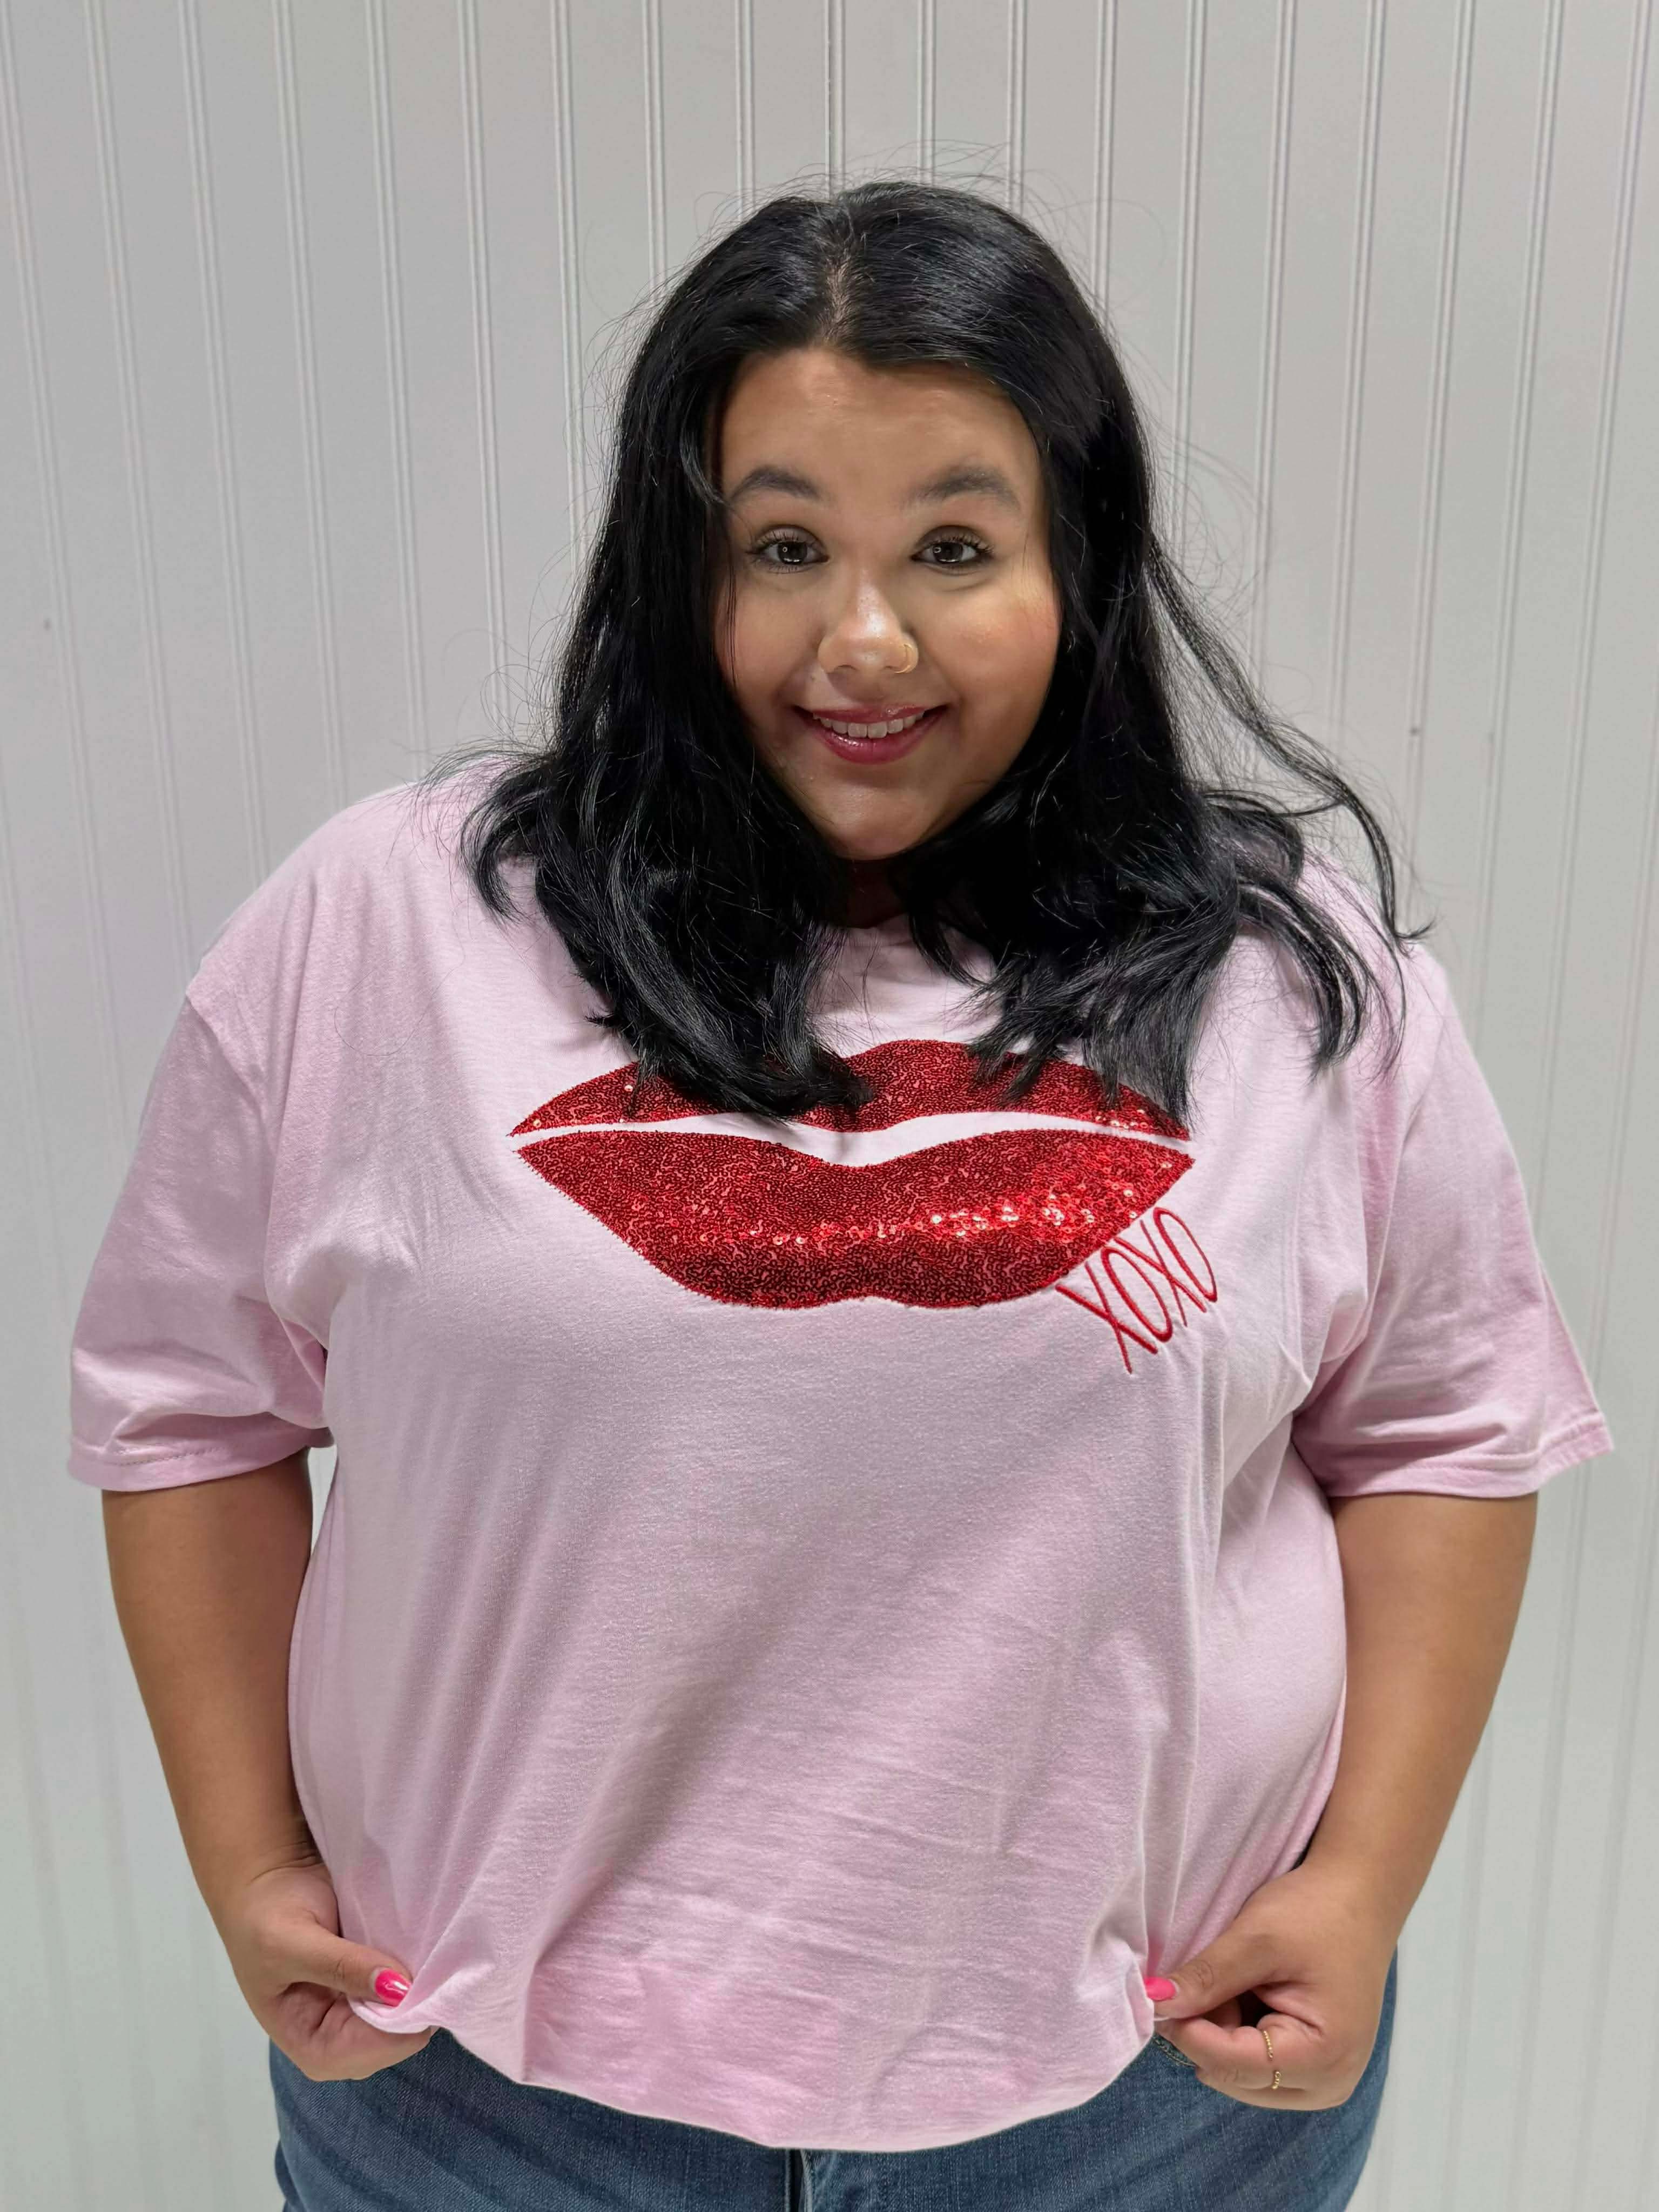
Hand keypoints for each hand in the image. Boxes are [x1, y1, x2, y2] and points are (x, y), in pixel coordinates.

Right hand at [210, 1856, 435, 2080]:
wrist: (265, 1878)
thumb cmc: (267, 1914)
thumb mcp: (293, 1941)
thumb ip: (342, 1966)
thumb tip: (399, 1990)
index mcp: (310, 2044)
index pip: (370, 2052)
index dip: (400, 2023)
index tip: (420, 1981)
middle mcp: (338, 2038)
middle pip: (395, 2039)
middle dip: (415, 2006)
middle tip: (431, 1963)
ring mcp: (357, 2011)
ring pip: (407, 2015)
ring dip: (421, 1988)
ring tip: (428, 1954)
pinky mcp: (370, 1985)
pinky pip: (406, 1989)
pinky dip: (417, 1972)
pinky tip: (424, 1950)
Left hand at [1145, 1857, 1395, 2108]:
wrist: (1358, 1897)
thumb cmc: (1315, 1912)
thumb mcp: (1257, 1938)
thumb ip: (1208, 1977)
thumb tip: (1154, 2003)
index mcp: (1323, 2057)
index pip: (1232, 2064)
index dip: (1188, 2030)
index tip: (1161, 1993)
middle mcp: (1329, 2084)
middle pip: (1234, 2076)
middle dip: (1208, 2032)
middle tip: (1209, 1979)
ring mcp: (1325, 2082)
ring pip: (1240, 2077)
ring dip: (1223, 2034)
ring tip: (1240, 1983)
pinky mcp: (1317, 2070)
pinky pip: (1257, 2068)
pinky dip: (1239, 2034)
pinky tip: (1251, 1996)